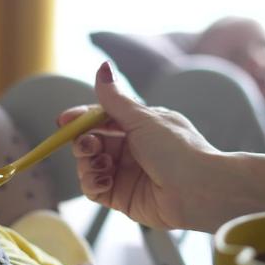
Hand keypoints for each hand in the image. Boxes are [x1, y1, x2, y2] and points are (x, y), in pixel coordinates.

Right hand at [57, 61, 223, 231]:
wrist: (200, 190)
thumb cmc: (178, 150)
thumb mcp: (143, 119)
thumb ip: (115, 99)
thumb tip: (102, 67)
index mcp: (139, 126)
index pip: (101, 119)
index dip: (81, 119)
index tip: (63, 121)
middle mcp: (132, 149)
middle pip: (91, 143)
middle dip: (83, 143)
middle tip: (89, 146)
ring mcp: (126, 174)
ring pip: (89, 166)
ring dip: (87, 164)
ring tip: (100, 164)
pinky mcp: (122, 197)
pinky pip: (94, 188)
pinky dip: (92, 183)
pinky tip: (103, 179)